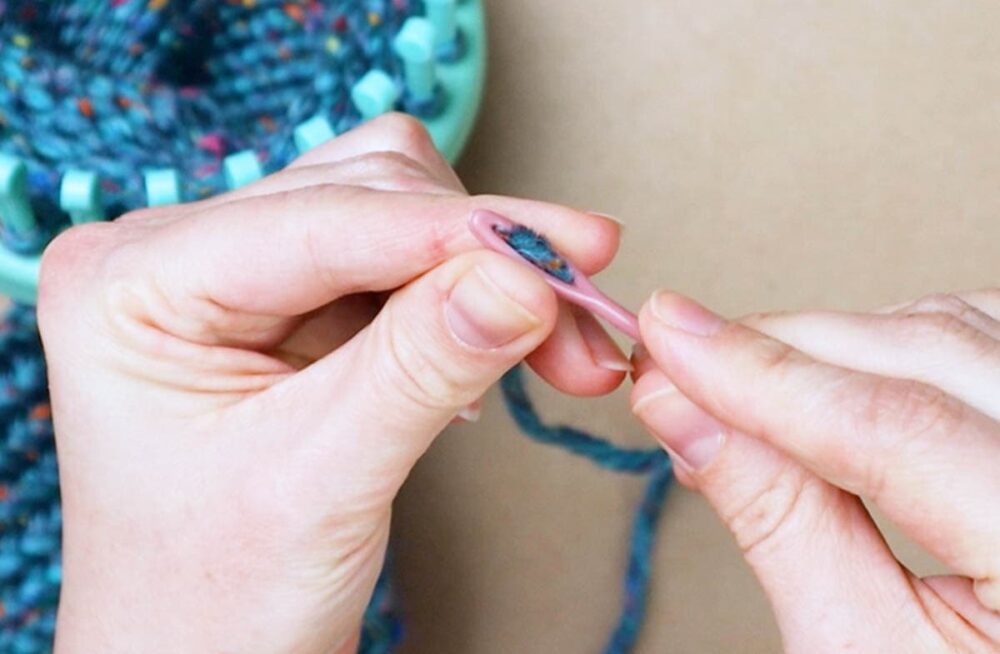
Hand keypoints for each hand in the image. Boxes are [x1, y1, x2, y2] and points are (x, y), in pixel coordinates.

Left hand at [39, 114, 627, 653]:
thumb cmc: (214, 600)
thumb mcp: (319, 485)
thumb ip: (421, 369)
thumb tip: (524, 280)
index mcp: (129, 283)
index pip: (322, 222)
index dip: (458, 233)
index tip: (571, 249)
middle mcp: (174, 254)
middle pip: (366, 197)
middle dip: (482, 258)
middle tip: (579, 325)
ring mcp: (230, 271)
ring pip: (391, 212)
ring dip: (480, 270)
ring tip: (546, 345)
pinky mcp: (282, 300)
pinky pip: (392, 259)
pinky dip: (456, 296)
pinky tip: (479, 353)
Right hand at [631, 289, 999, 651]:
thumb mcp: (858, 645)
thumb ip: (774, 518)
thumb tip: (683, 412)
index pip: (901, 428)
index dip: (764, 379)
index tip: (671, 348)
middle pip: (928, 354)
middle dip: (781, 349)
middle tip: (677, 356)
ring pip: (955, 325)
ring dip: (832, 341)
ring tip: (742, 384)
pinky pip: (981, 331)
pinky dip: (894, 340)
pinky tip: (834, 373)